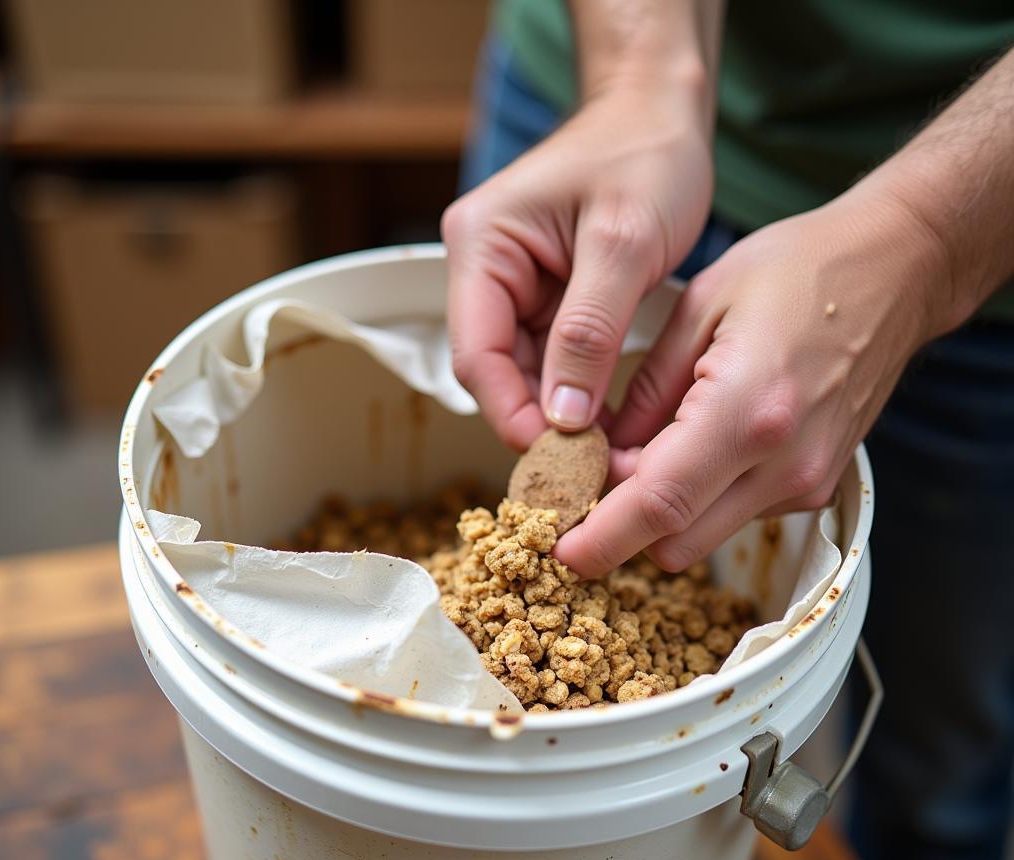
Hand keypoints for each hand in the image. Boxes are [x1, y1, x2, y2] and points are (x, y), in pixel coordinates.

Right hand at [442, 80, 712, 449]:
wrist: (660, 112)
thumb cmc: (643, 154)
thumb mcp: (623, 242)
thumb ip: (588, 331)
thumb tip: (563, 418)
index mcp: (482, 245)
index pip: (476, 352)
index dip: (511, 412)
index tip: (555, 457)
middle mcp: (485, 270)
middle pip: (494, 371)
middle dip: (537, 421)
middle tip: (585, 470)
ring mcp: (513, 286)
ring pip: (523, 374)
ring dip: (560, 415)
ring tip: (602, 456)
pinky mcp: (545, 299)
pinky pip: (551, 361)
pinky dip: (577, 395)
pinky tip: (608, 425)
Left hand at [553, 189, 952, 576]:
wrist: (898, 270)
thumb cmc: (799, 270)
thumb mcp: (701, 305)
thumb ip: (647, 389)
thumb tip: (603, 452)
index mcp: (747, 411)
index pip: (658, 505)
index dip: (601, 540)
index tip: (558, 551)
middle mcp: (783, 464)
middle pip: (675, 542)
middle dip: (619, 530)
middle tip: (584, 486)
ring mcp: (805, 482)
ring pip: (701, 537)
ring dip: (658, 515)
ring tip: (637, 455)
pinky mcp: (815, 487)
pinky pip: (733, 516)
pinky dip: (697, 500)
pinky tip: (690, 449)